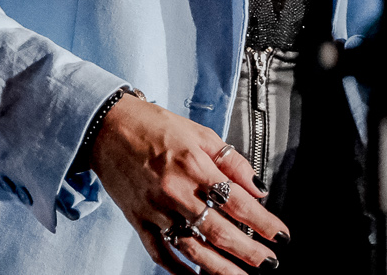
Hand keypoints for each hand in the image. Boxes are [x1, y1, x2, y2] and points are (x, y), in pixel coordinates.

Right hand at [91, 95, 286, 273]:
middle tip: (269, 262)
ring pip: (193, 248)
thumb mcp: (201, 133)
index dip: (262, 222)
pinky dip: (180, 270)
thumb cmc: (153, 126)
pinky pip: (161, 253)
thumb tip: (257, 188)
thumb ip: (232, 162)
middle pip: (219, 231)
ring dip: (220, 268)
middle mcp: (176, 191)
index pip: (237, 202)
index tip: (279, 235)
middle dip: (248, 252)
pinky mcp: (139, 221)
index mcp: (194, 165)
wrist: (107, 128)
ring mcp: (156, 210)